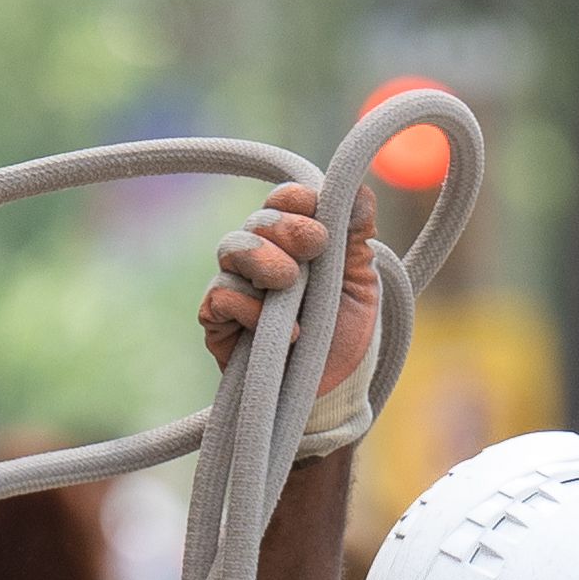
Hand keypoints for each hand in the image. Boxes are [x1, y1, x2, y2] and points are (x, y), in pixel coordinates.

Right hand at [197, 181, 377, 396]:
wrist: (330, 390)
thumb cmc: (344, 335)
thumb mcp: (362, 282)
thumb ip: (356, 235)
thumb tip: (356, 190)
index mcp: (295, 239)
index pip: (284, 199)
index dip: (297, 200)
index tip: (323, 222)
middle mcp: (260, 256)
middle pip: (257, 220)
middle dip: (288, 228)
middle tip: (315, 249)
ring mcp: (236, 286)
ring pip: (232, 249)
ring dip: (265, 259)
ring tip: (291, 285)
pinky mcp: (216, 321)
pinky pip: (220, 296)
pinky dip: (250, 308)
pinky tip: (280, 331)